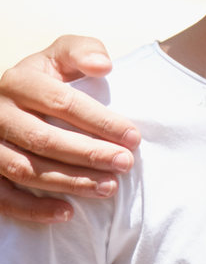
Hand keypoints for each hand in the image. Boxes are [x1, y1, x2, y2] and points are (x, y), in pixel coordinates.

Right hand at [0, 37, 138, 222]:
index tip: (134, 137)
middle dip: (89, 154)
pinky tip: (67, 212)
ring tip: (108, 188)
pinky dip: (33, 209)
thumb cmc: (47, 77)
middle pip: (44, 139)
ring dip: (69, 182)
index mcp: (19, 81)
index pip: (62, 102)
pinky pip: (2, 197)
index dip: (100, 121)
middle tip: (125, 164)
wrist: (10, 100)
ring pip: (25, 170)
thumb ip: (83, 51)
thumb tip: (103, 66)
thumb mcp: (62, 54)